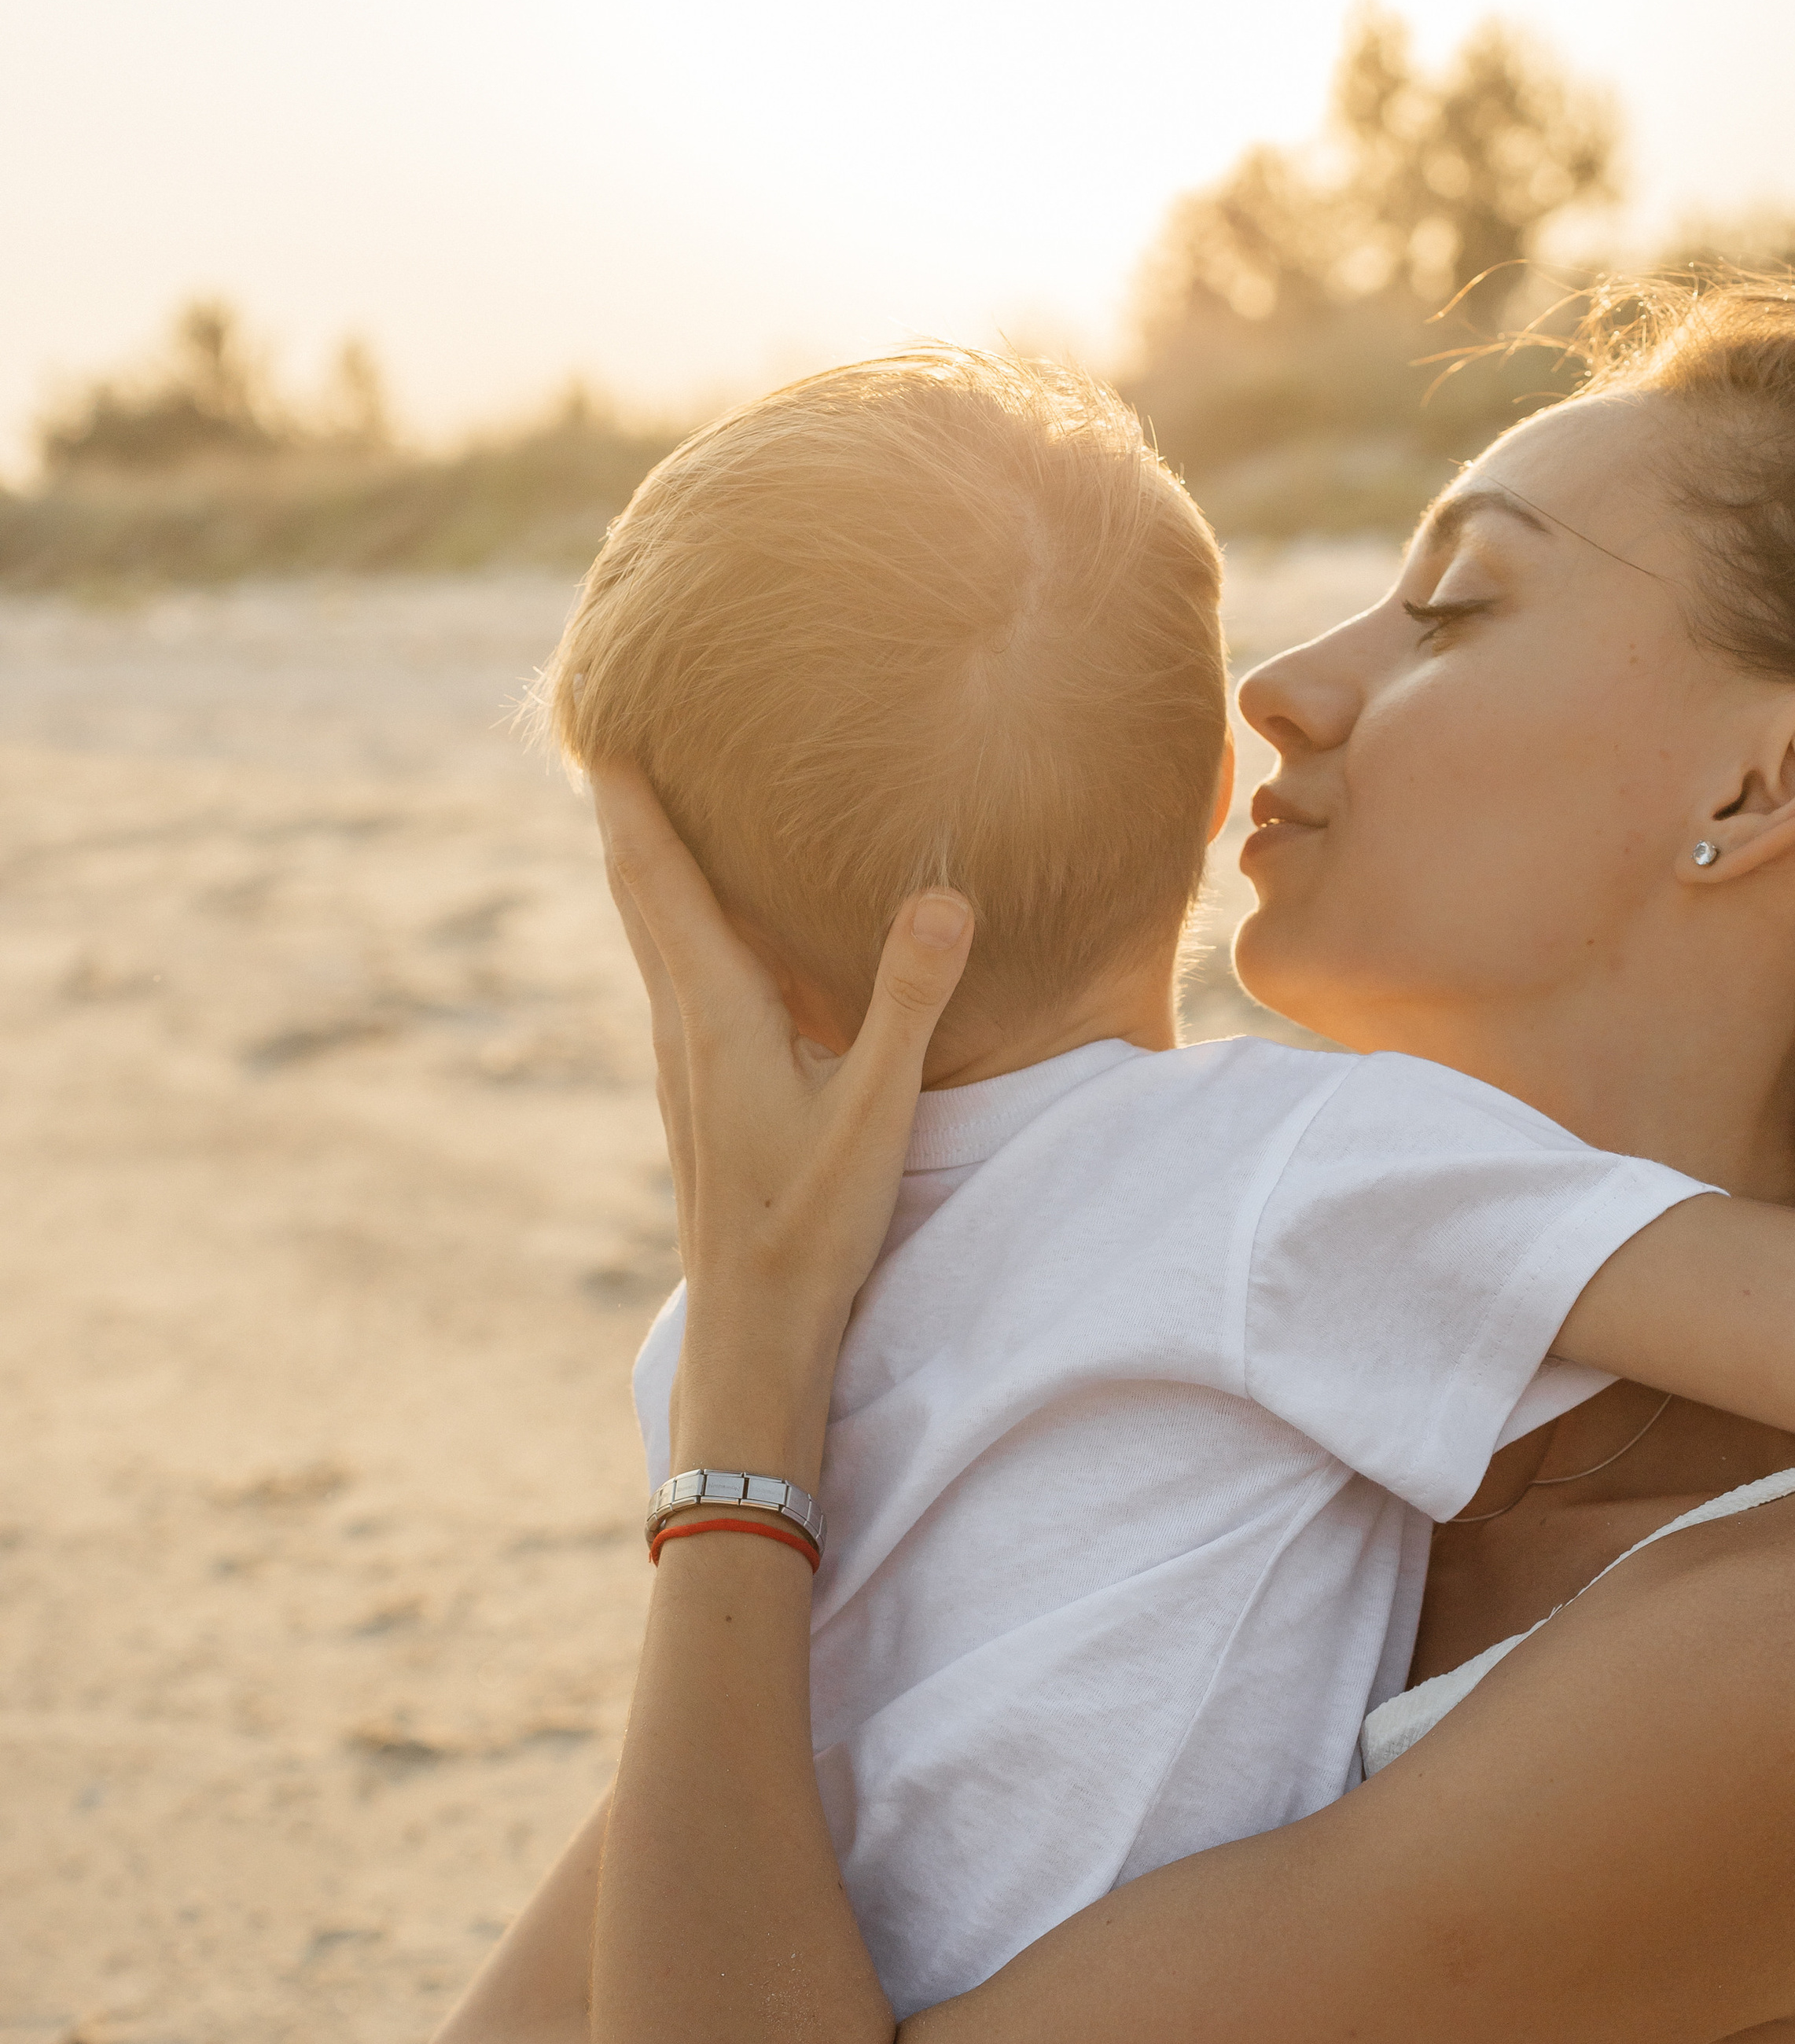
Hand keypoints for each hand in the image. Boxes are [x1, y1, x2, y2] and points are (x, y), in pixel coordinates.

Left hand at [592, 761, 972, 1378]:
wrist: (751, 1329)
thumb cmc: (810, 1227)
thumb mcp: (877, 1113)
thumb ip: (909, 1002)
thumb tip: (942, 896)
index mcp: (717, 1014)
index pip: (658, 877)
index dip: (629, 797)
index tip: (603, 714)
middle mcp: (683, 1028)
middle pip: (638, 894)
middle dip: (624, 810)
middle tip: (610, 730)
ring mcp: (682, 1065)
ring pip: (648, 938)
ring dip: (641, 867)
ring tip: (639, 807)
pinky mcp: (697, 1096)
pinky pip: (670, 981)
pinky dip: (667, 925)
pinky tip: (691, 933)